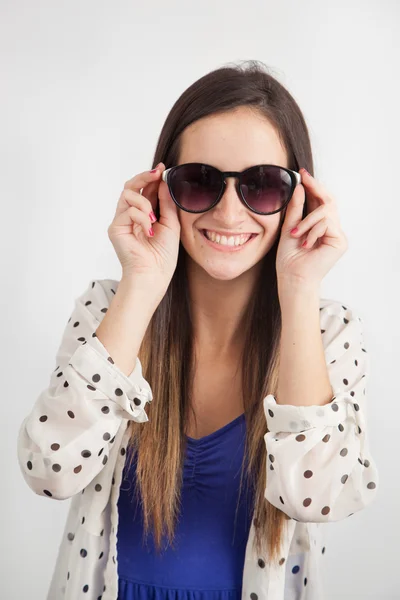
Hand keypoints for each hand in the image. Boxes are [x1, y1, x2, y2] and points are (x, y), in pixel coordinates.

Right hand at [107, 162, 180, 287]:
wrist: (154, 275)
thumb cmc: (163, 256)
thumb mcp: (171, 224)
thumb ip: (167, 203)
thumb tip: (164, 182)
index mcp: (144, 215)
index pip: (145, 190)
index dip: (152, 178)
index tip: (162, 168)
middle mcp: (131, 216)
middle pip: (131, 186)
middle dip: (144, 177)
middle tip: (156, 173)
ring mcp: (122, 221)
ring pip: (128, 194)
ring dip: (144, 202)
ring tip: (153, 218)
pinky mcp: (115, 228)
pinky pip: (128, 210)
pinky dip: (141, 217)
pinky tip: (149, 230)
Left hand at [275, 168, 347, 286]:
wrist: (293, 278)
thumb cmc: (289, 259)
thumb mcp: (289, 228)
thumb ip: (295, 209)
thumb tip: (299, 187)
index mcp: (318, 225)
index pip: (319, 202)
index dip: (313, 186)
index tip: (302, 174)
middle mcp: (330, 229)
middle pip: (328, 201)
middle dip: (315, 188)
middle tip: (303, 178)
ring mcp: (337, 235)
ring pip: (325, 211)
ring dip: (306, 220)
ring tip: (295, 234)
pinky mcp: (340, 241)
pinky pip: (327, 223)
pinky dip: (312, 230)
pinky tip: (306, 243)